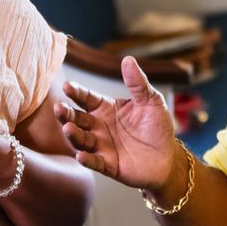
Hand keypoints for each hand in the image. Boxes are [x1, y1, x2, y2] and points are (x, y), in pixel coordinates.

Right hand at [55, 57, 176, 189]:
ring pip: (82, 140)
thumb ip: (138, 83)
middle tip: (59, 108)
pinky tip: (81, 156)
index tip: (67, 86)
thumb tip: (128, 59)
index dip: (76, 92)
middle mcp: (99, 127)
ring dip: (73, 135)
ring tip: (68, 128)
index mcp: (106, 109)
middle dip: (67, 114)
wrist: (168, 158)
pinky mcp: (108, 166)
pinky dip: (87, 160)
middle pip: (78, 119)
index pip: (87, 98)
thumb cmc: (157, 127)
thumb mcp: (151, 101)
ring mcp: (102, 147)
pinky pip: (95, 162)